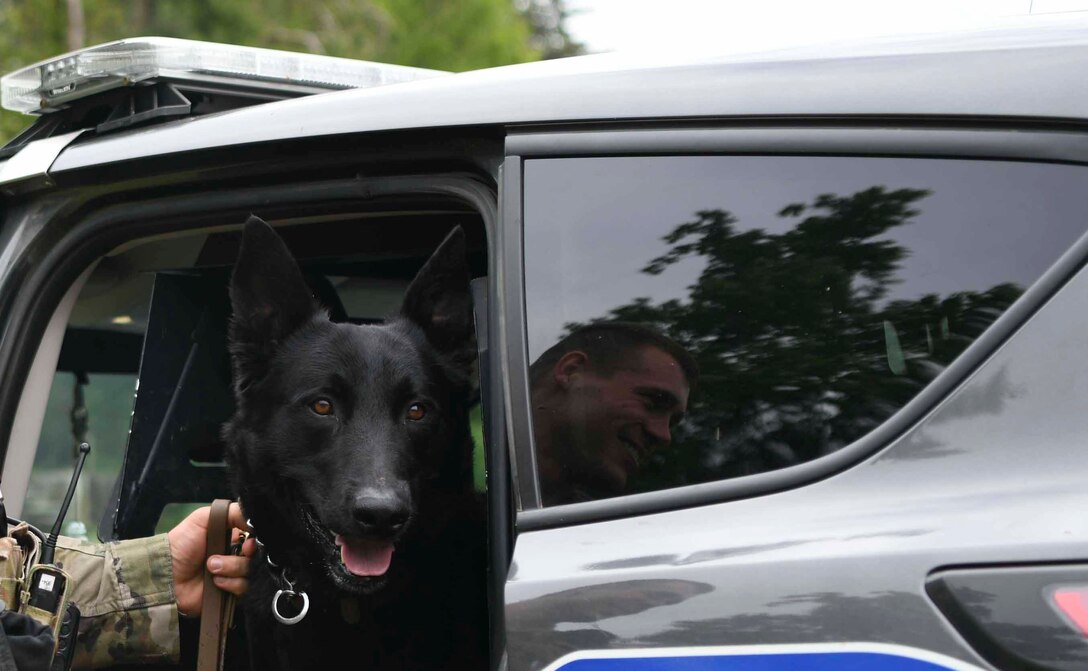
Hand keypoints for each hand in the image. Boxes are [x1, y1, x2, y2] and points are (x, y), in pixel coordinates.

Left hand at [167, 502, 254, 617]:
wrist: (166, 576)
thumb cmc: (182, 544)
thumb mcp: (203, 518)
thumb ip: (232, 512)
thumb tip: (257, 521)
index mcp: (231, 537)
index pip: (255, 537)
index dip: (256, 539)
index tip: (250, 540)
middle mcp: (235, 555)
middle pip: (256, 555)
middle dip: (244, 554)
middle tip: (238, 552)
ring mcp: (233, 575)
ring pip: (250, 571)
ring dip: (231, 568)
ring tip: (211, 568)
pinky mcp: (230, 594)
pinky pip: (243, 588)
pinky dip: (230, 583)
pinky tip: (214, 581)